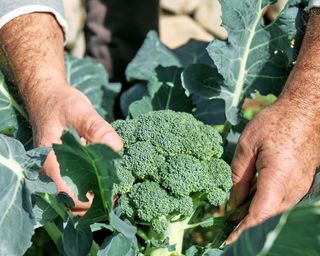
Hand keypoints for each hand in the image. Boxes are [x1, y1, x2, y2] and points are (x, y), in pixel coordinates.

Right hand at [30, 85, 122, 214]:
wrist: (47, 98)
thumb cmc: (61, 103)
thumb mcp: (80, 110)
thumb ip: (96, 127)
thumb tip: (116, 147)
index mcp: (51, 161)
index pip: (68, 196)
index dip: (91, 201)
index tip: (113, 194)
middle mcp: (50, 172)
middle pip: (71, 203)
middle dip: (95, 203)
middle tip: (119, 194)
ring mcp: (55, 171)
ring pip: (73, 197)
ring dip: (93, 198)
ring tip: (116, 189)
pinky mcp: (63, 168)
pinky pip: (75, 186)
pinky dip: (91, 188)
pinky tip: (107, 180)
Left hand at [226, 99, 319, 243]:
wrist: (305, 111)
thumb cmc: (275, 123)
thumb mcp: (247, 145)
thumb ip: (239, 176)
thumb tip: (233, 201)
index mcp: (278, 178)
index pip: (258, 213)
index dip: (241, 227)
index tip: (226, 237)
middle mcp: (293, 187)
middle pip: (266, 212)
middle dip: (245, 219)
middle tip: (225, 219)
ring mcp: (301, 185)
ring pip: (274, 207)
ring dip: (255, 210)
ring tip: (235, 208)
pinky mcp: (302, 180)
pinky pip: (282, 198)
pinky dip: (265, 201)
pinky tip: (252, 194)